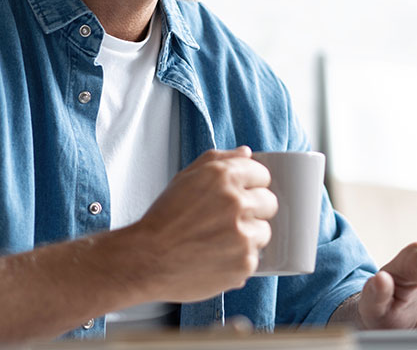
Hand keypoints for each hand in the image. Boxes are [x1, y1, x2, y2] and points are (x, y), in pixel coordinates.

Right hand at [131, 146, 277, 302]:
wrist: (146, 259)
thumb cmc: (163, 219)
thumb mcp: (185, 178)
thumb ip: (218, 160)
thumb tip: (246, 152)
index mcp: (224, 176)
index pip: (262, 175)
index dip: (251, 186)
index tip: (239, 196)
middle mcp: (237, 203)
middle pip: (269, 202)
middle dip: (253, 210)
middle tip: (228, 221)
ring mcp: (243, 234)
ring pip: (264, 232)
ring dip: (248, 236)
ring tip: (219, 242)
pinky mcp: (245, 263)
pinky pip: (255, 258)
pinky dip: (239, 260)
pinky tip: (216, 258)